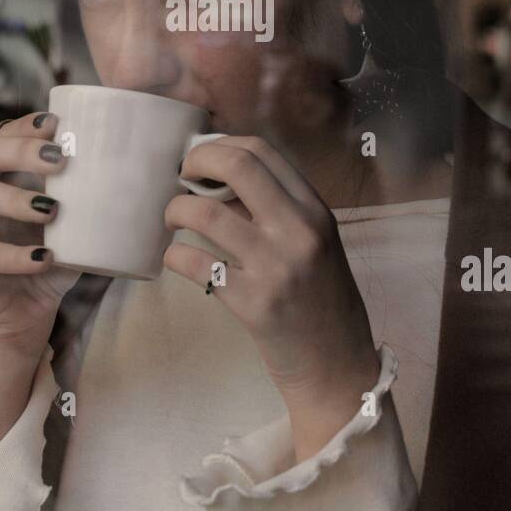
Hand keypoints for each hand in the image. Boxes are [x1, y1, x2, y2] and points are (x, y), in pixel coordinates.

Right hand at [0, 111, 79, 356]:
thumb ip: (88, 203)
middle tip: (59, 160)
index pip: (3, 135)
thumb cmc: (48, 259)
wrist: (21, 315)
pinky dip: (17, 255)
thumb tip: (140, 180)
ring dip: (14, 198)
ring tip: (51, 209)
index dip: (25, 126)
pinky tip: (45, 257)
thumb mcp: (70, 227)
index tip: (56, 123)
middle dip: (21, 151)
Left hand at [164, 136, 380, 451]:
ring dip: (176, 210)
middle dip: (196, 161)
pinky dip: (175, 257)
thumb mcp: (314, 243)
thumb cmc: (322, 300)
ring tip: (173, 220)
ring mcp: (275, 268)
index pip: (262, 150)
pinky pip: (195, 265)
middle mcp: (299, 231)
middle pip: (237, 166)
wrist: (338, 365)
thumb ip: (275, 210)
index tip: (202, 159)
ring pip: (205, 214)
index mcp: (315, 210)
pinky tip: (176, 260)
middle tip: (180, 177)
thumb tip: (216, 180)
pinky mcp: (252, 304)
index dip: (221, 145)